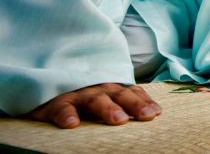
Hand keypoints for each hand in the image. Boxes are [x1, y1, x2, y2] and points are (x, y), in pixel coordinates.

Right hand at [27, 83, 160, 128]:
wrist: (47, 90)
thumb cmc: (83, 100)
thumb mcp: (105, 100)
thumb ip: (125, 103)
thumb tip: (153, 114)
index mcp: (112, 89)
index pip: (132, 94)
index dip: (145, 101)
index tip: (157, 112)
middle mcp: (98, 89)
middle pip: (119, 95)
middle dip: (134, 104)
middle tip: (147, 116)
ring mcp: (78, 95)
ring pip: (94, 100)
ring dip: (108, 109)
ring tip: (119, 120)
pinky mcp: (57, 103)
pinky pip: (62, 109)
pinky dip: (67, 115)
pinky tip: (72, 124)